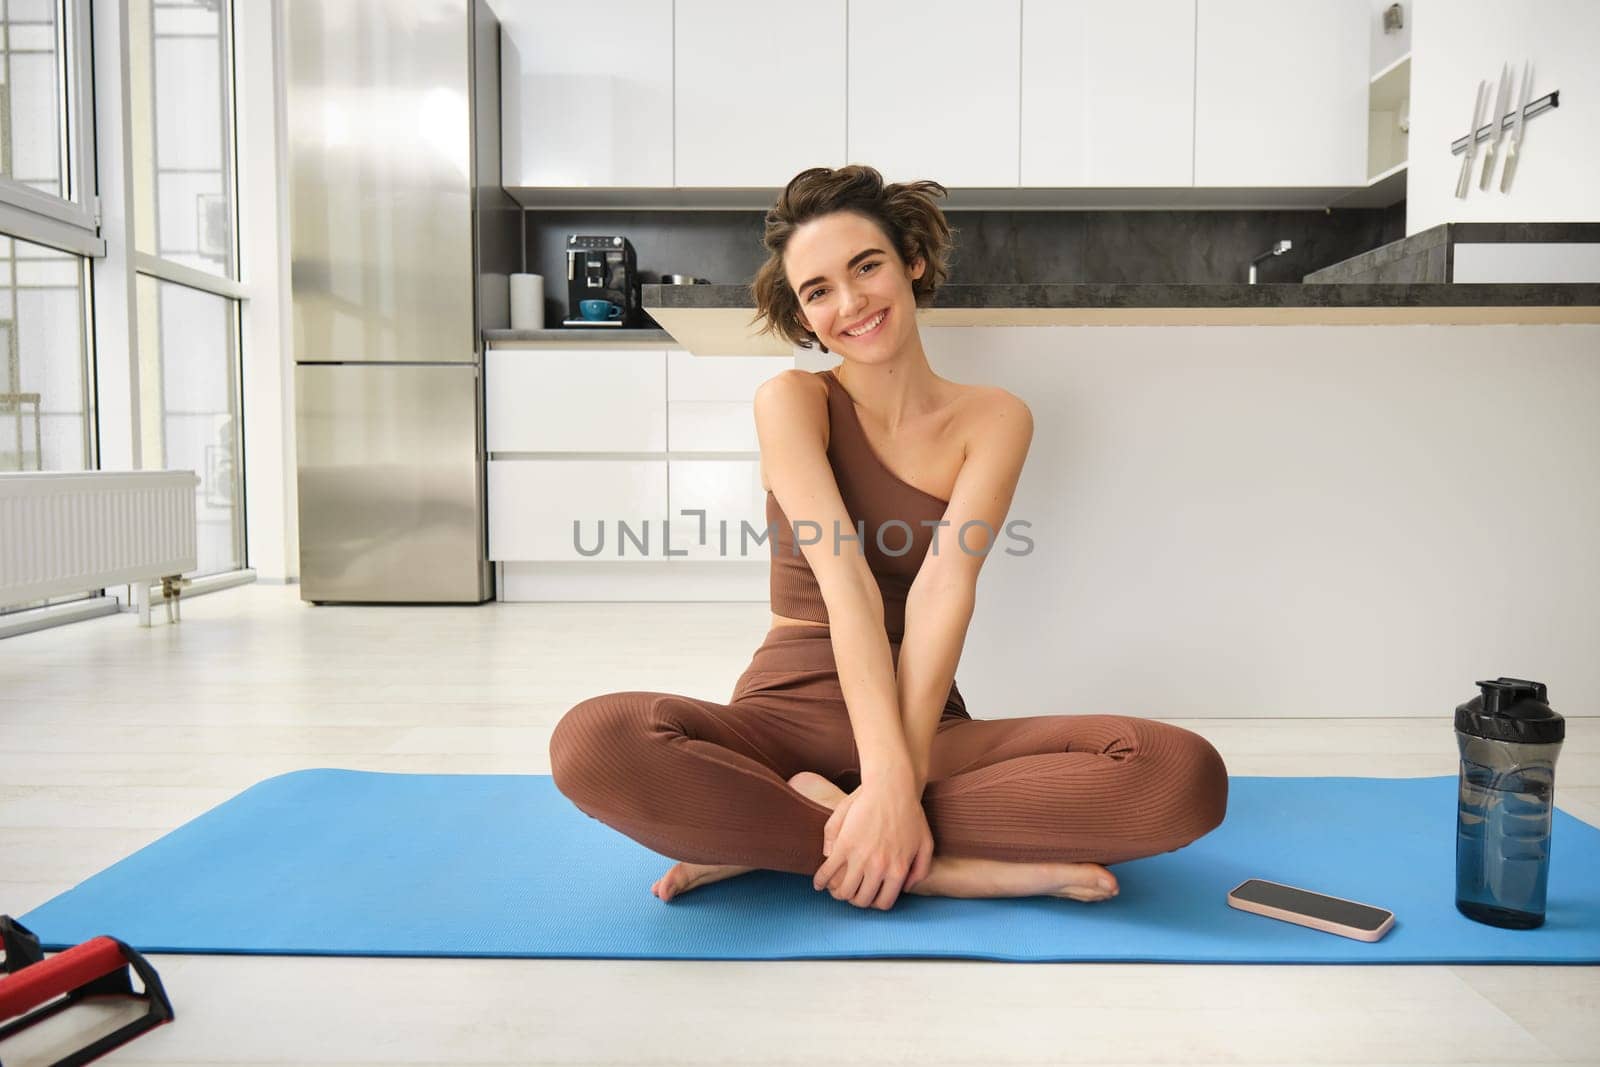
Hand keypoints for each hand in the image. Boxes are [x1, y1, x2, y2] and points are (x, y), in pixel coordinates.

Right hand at [812, 776, 933, 909]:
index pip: (882, 903)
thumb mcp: (926, 844)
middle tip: (851, 892)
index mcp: (898, 871)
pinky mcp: (844, 844)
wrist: (892, 787)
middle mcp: (878, 869)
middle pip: (861, 900)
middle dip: (855, 900)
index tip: (868, 896)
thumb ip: (920, 871)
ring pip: (843, 890)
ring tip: (835, 888)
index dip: (874, 903)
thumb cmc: (910, 813)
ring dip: (837, 893)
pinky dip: (820, 881)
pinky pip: (828, 870)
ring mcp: (859, 857)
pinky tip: (818, 883)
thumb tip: (905, 888)